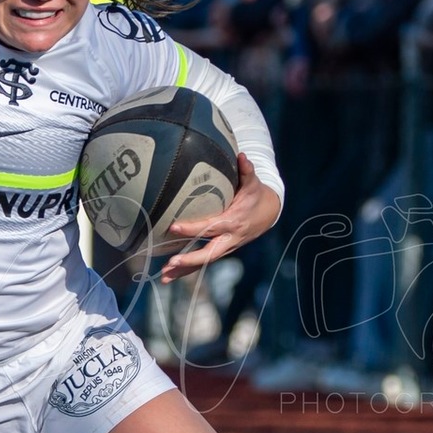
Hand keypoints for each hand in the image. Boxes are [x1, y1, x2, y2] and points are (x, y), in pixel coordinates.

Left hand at [159, 153, 281, 281]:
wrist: (269, 213)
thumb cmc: (256, 195)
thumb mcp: (253, 183)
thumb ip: (246, 170)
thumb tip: (241, 156)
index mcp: (234, 221)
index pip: (211, 227)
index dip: (193, 228)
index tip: (174, 227)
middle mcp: (230, 238)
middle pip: (209, 253)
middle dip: (190, 260)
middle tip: (170, 262)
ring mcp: (227, 247)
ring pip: (204, 262)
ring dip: (184, 270)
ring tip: (164, 277)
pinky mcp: (222, 250)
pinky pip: (204, 262)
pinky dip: (188, 270)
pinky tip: (169, 276)